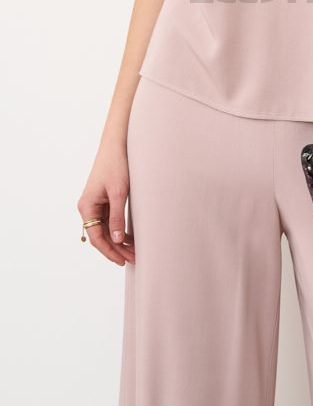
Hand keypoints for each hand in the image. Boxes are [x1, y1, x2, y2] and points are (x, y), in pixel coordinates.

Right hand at [77, 140, 134, 265]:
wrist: (116, 144)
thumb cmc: (116, 165)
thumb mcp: (119, 192)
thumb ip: (117, 216)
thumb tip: (117, 240)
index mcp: (87, 206)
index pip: (96, 237)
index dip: (109, 251)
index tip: (121, 261)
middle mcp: (88, 207)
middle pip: (100, 235)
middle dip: (116, 248)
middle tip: (133, 259)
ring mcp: (96, 204)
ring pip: (106, 229)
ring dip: (118, 241)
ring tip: (133, 252)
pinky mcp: (104, 199)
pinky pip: (109, 220)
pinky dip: (119, 229)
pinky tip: (129, 238)